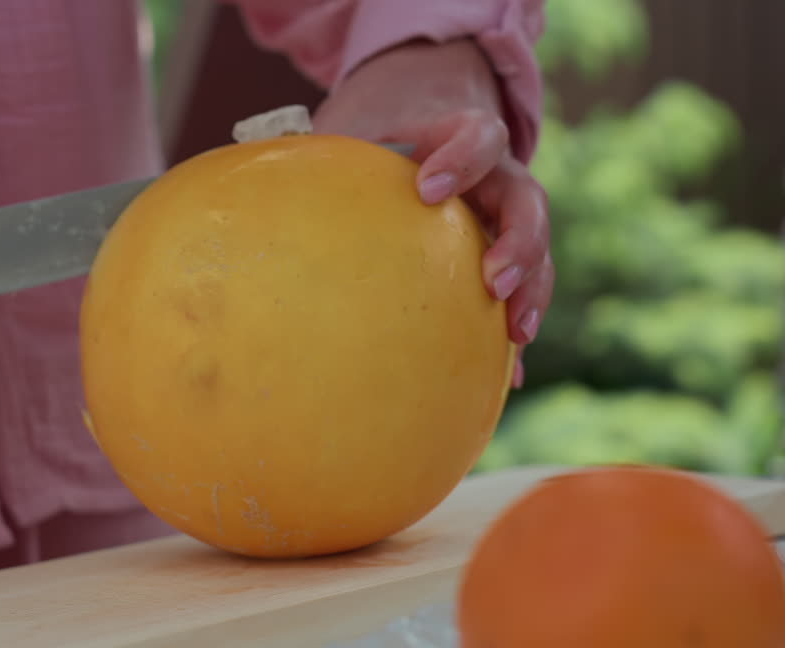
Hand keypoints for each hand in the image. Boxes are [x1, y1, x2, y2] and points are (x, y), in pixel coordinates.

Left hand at [312, 38, 552, 386]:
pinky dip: (515, 333)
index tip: (428, 188)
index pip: (476, 135)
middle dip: (517, 240)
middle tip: (493, 279)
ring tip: (516, 333)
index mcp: (456, 137)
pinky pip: (524, 292)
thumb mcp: (349, 142)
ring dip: (532, 289)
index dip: (462, 157)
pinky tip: (507, 375)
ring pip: (538, 247)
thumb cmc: (370, 147)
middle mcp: (495, 176)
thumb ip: (316, 164)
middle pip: (527, 198)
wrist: (416, 139)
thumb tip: (246, 209)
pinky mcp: (508, 256)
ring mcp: (507, 216)